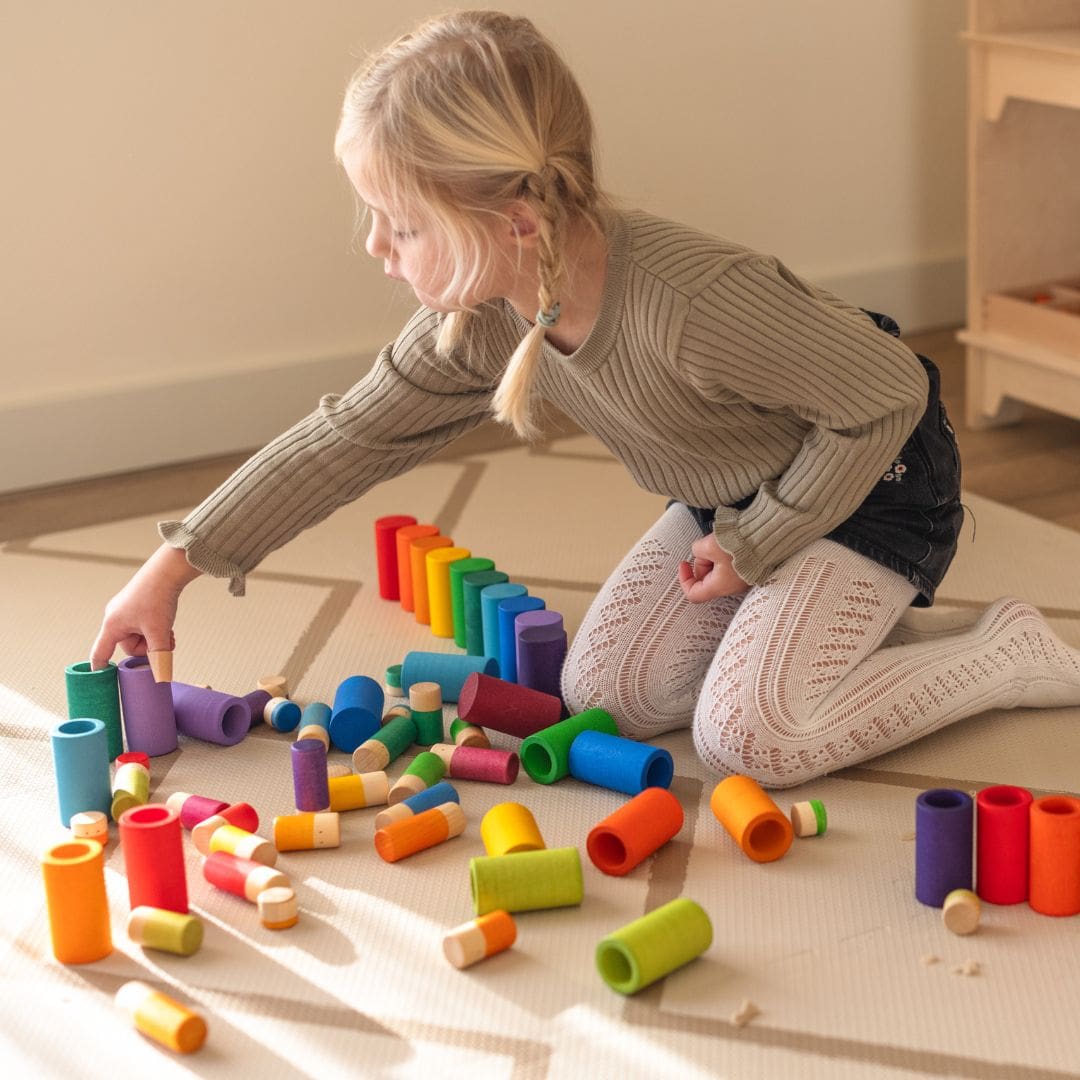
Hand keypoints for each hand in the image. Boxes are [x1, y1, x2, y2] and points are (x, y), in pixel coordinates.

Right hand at [89, 544, 200, 668]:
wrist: (168, 571)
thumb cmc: (158, 599)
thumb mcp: (159, 632)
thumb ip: (159, 656)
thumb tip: (162, 677)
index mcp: (112, 625)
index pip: (100, 654)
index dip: (100, 669)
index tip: (98, 682)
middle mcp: (115, 617)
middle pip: (129, 646)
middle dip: (148, 648)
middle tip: (167, 644)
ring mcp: (126, 610)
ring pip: (140, 636)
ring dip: (155, 639)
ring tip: (169, 633)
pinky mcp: (137, 605)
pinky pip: (144, 625)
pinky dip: (156, 629)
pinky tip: (168, 626)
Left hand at [677, 532, 749, 602]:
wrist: (767, 537)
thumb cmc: (739, 544)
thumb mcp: (708, 545)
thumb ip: (697, 550)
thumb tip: (700, 551)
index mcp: (719, 586)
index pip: (693, 595)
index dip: (684, 580)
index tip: (683, 564)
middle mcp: (731, 588)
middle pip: (705, 580)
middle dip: (701, 562)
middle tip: (706, 546)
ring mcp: (741, 580)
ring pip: (716, 571)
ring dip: (712, 557)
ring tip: (720, 542)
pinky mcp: (748, 570)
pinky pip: (729, 567)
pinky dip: (723, 556)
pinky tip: (729, 544)